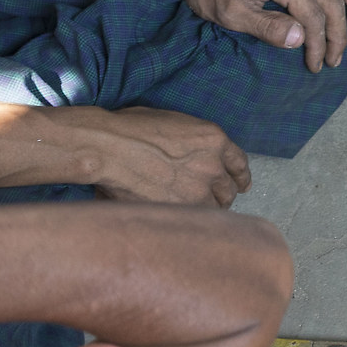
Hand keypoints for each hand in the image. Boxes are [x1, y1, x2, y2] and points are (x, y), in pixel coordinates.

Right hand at [58, 105, 251, 206]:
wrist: (108, 147)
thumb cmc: (129, 129)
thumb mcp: (174, 124)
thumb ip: (192, 144)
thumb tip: (190, 160)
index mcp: (213, 139)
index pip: (239, 163)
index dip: (238, 176)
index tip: (239, 183)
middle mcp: (212, 166)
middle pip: (229, 190)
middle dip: (220, 195)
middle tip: (209, 200)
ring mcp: (198, 191)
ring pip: (214, 210)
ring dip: (205, 211)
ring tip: (191, 212)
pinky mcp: (181, 210)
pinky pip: (194, 221)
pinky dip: (189, 222)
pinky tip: (181, 221)